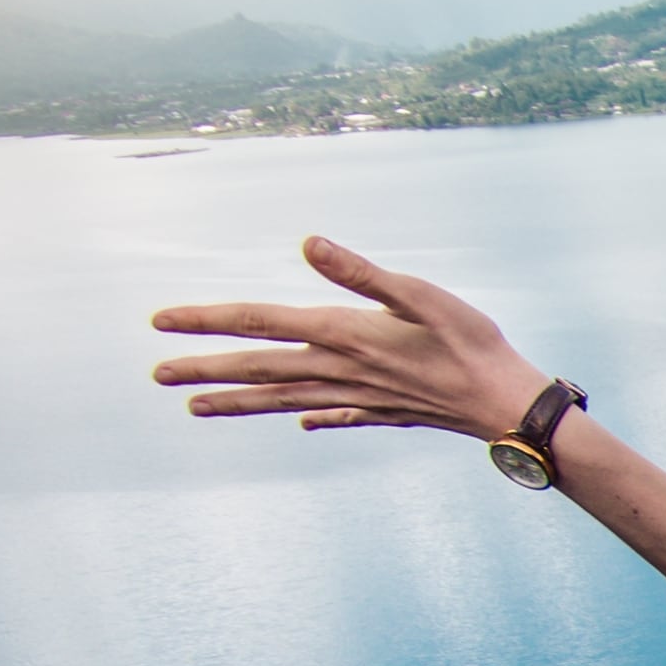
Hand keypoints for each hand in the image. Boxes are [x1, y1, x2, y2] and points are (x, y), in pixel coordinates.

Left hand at [151, 236, 547, 439]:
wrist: (508, 406)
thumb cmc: (471, 343)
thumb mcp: (419, 294)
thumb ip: (360, 272)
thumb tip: (308, 243)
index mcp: (342, 335)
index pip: (260, 323)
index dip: (208, 320)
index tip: (162, 323)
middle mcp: (341, 371)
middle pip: (260, 368)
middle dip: (206, 369)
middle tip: (157, 375)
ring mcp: (360, 397)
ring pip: (284, 399)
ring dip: (238, 401)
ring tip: (197, 407)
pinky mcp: (385, 411)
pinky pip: (336, 415)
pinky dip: (312, 416)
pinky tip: (300, 422)